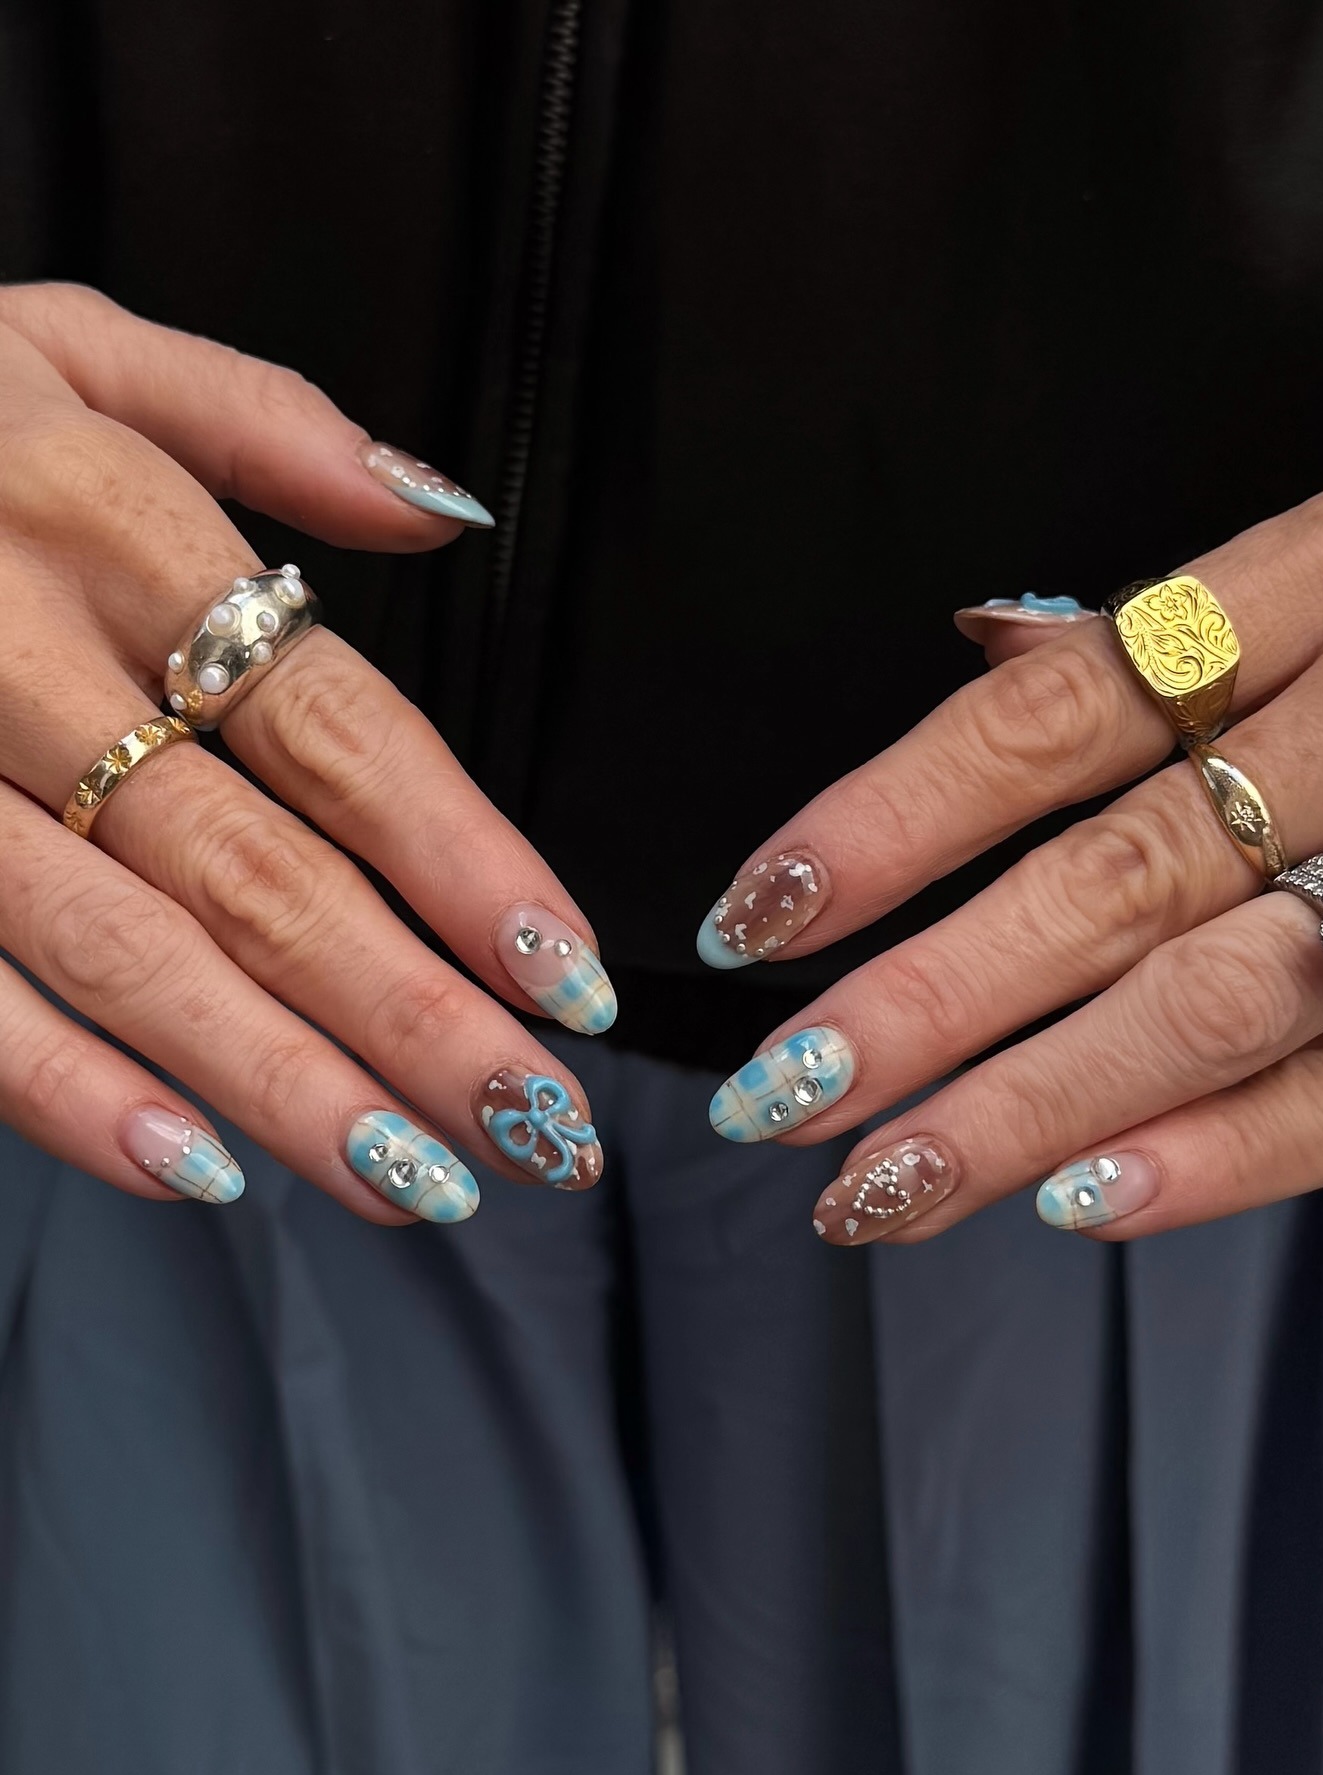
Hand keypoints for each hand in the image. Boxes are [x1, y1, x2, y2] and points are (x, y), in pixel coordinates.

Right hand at [0, 283, 613, 1221]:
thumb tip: (443, 509)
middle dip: (411, 1013)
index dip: (465, 860)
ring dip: (280, 1081)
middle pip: (259, 867)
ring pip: (123, 948)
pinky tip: (193, 1170)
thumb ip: (264, 418)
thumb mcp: (68, 344)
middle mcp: (23, 654)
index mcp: (114, 528)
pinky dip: (64, 1089)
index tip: (566, 974)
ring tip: (415, 1180)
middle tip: (537, 1129)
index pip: (340, 727)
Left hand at [696, 480, 1322, 1242]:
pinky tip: (1083, 1206)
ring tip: (882, 1187)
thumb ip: (1166, 630)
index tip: (758, 915)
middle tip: (779, 1096)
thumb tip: (975, 645)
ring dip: (1034, 1108)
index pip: (1053, 714)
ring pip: (1224, 1001)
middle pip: (1114, 875)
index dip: (891, 819)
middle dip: (927, 1001)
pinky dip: (1226, 1156)